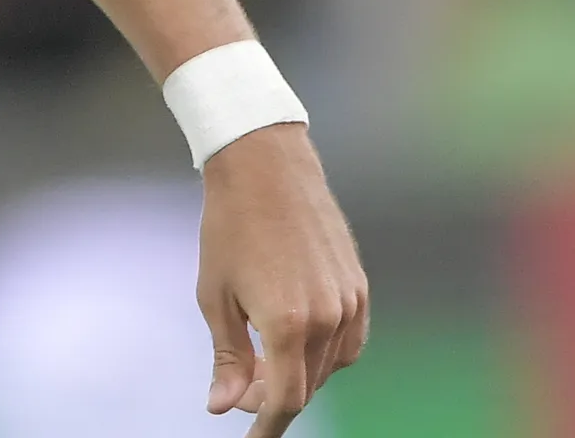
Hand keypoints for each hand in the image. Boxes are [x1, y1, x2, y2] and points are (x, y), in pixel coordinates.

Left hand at [197, 125, 368, 433]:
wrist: (265, 165)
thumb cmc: (230, 225)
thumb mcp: (215, 295)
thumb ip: (227, 357)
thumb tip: (223, 405)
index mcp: (288, 322)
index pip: (286, 400)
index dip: (267, 424)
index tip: (249, 436)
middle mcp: (328, 316)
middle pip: (308, 386)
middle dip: (273, 398)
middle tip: (240, 388)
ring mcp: (350, 300)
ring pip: (330, 366)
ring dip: (299, 375)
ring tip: (263, 361)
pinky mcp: (359, 285)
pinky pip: (350, 341)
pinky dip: (326, 353)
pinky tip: (298, 343)